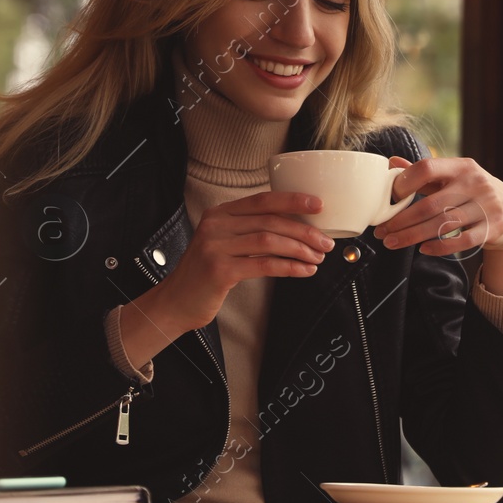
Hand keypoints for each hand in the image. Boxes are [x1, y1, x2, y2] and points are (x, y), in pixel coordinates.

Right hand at [157, 192, 334, 330]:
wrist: (177, 302)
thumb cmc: (207, 274)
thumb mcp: (225, 243)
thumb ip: (250, 232)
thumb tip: (297, 228)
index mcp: (219, 213)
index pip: (262, 200)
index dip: (292, 200)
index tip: (318, 205)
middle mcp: (215, 225)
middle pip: (270, 220)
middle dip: (304, 230)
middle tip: (325, 242)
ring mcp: (215, 246)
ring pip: (269, 241)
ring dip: (300, 249)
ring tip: (317, 258)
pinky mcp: (219, 270)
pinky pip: (264, 265)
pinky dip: (289, 267)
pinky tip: (304, 271)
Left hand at [372, 156, 502, 259]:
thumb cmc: (472, 192)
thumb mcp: (453, 177)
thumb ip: (424, 173)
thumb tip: (391, 163)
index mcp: (461, 166)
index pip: (428, 168)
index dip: (405, 182)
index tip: (390, 198)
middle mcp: (475, 183)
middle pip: (431, 204)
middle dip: (402, 220)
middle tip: (382, 232)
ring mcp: (487, 205)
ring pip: (443, 224)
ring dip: (413, 236)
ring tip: (393, 243)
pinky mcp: (494, 227)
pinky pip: (462, 240)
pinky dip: (440, 246)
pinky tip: (423, 249)